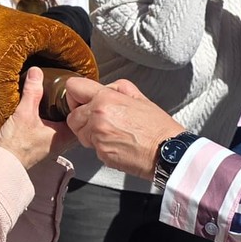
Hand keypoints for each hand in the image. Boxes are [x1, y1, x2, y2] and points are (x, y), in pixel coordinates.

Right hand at [0, 67, 76, 170]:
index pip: (80, 116)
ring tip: (55, 101)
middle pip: (73, 121)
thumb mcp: (24, 113)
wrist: (4, 163)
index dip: (77, 102)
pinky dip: (53, 121)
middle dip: (70, 107)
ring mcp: (53, 145)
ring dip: (61, 115)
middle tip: (66, 93)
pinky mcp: (44, 146)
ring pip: (64, 126)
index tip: (73, 91)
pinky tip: (45, 114)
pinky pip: (54, 130)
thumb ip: (32, 92)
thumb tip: (37, 72)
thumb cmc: (16, 145)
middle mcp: (62, 142)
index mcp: (64, 135)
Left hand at [65, 78, 184, 180]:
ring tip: (110, 133)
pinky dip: (100, 146)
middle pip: (72, 116)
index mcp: (105, 99)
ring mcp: (98, 137)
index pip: (72, 87)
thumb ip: (117, 88)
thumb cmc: (157, 126)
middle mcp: (97, 116)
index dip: (75, 95)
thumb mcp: (139, 97)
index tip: (80, 100)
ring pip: (80, 134)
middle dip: (82, 118)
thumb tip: (102, 89)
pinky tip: (117, 144)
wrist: (168, 152)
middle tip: (99, 121)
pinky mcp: (101, 154)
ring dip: (89, 134)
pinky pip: (92, 148)